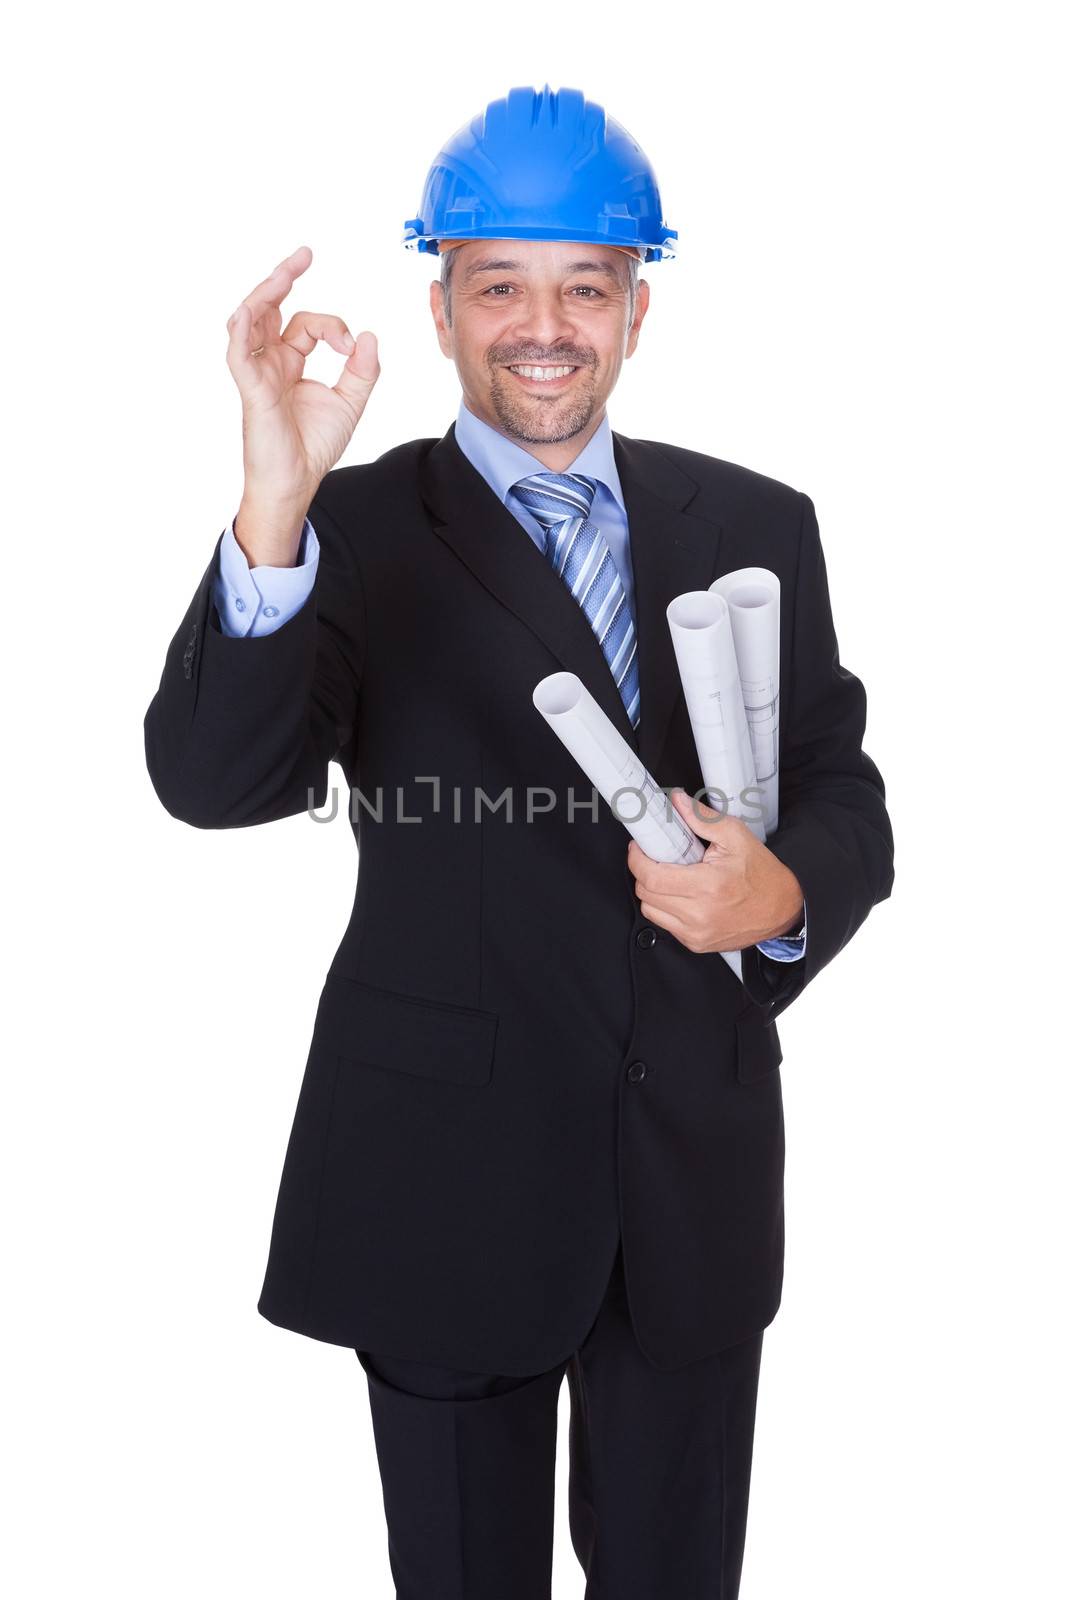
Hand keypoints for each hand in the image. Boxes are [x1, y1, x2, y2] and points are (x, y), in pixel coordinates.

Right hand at [226, 245, 380, 563]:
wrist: (298, 481)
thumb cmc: (314, 445)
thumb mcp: (350, 402)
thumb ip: (362, 370)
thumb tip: (368, 335)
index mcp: (289, 362)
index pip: (306, 325)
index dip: (332, 326)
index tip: (350, 346)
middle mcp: (269, 362)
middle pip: (269, 308)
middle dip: (283, 278)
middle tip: (304, 254)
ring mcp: (257, 372)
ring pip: (250, 319)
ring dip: (265, 293)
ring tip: (285, 272)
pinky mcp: (251, 388)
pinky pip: (237, 351)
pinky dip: (242, 328)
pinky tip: (250, 310)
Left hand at [626, 789, 803, 953]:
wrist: (783, 908)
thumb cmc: (762, 874)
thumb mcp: (736, 836)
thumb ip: (703, 818)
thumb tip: (677, 802)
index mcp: (708, 886)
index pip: (651, 877)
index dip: (636, 859)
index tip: (639, 848)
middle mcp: (699, 914)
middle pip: (645, 893)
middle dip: (644, 872)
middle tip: (656, 858)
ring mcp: (697, 933)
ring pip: (650, 910)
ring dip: (653, 891)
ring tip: (670, 877)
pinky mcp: (697, 944)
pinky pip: (665, 924)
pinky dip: (666, 908)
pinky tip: (681, 896)